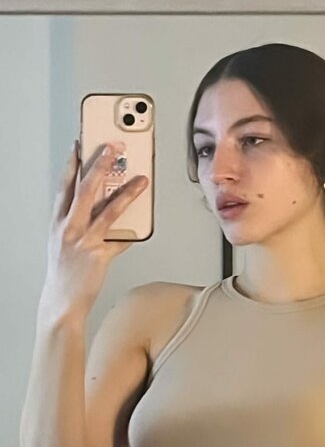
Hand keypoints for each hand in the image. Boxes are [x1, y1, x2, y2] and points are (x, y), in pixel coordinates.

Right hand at [41, 140, 147, 318]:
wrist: (62, 301)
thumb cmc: (65, 272)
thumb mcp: (64, 241)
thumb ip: (80, 221)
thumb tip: (102, 205)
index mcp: (58, 222)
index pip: (65, 185)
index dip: (72, 163)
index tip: (79, 145)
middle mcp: (69, 228)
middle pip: (86, 189)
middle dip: (100, 165)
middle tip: (113, 147)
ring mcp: (84, 241)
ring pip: (109, 209)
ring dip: (127, 192)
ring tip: (142, 179)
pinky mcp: (100, 255)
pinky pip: (121, 238)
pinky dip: (133, 230)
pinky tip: (145, 220)